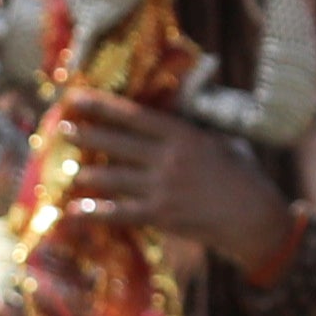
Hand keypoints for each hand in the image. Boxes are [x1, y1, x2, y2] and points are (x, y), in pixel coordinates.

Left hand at [57, 93, 293, 279]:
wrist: (255, 218)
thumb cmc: (243, 176)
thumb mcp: (219, 141)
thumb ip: (189, 131)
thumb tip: (166, 118)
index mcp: (184, 134)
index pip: (135, 116)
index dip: (103, 106)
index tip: (77, 97)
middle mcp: (169, 158)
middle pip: (118, 143)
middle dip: (87, 135)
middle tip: (61, 129)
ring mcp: (163, 188)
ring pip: (114, 177)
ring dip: (88, 172)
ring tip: (67, 168)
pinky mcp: (161, 215)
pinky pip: (120, 213)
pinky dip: (95, 212)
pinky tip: (73, 211)